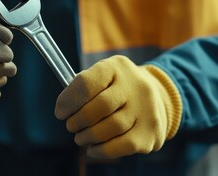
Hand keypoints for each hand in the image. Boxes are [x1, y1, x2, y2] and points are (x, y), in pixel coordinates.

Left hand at [55, 55, 181, 158]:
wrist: (157, 97)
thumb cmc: (116, 89)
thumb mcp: (102, 77)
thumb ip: (83, 88)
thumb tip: (64, 108)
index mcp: (116, 67)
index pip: (87, 82)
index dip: (68, 100)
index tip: (60, 112)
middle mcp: (135, 85)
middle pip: (100, 106)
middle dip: (79, 120)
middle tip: (71, 126)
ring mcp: (146, 108)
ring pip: (111, 127)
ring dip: (89, 136)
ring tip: (80, 138)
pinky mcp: (150, 132)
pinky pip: (122, 145)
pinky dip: (102, 150)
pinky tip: (93, 149)